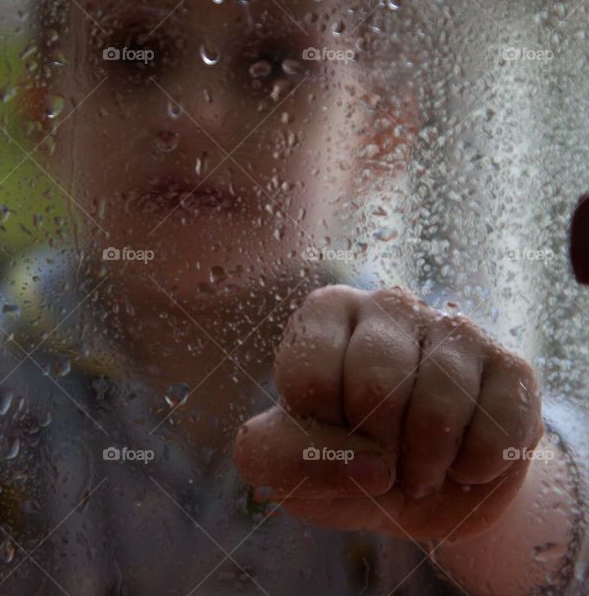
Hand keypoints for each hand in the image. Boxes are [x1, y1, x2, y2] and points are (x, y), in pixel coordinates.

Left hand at [234, 286, 542, 540]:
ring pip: (439, 401)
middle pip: (376, 381)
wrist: (416, 489)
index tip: (328, 438)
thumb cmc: (337, 459)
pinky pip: (497, 423)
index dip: (319, 433)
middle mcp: (388, 306)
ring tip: (417, 473)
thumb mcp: (282, 464)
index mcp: (324, 314)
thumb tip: (371, 466)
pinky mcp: (510, 367)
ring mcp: (455, 330)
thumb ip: (283, 459)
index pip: (309, 375)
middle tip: (378, 465)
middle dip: (374, 447)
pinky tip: (461, 466)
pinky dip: (474, 467)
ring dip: (423, 463)